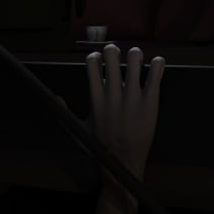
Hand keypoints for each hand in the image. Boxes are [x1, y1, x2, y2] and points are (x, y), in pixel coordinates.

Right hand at [58, 44, 164, 183]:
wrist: (123, 162)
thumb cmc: (101, 148)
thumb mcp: (78, 130)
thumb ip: (65, 113)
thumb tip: (56, 98)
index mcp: (96, 99)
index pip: (92, 65)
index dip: (95, 56)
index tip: (98, 58)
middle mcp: (113, 95)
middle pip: (112, 57)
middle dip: (113, 50)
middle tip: (116, 53)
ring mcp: (133, 98)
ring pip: (134, 61)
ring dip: (135, 54)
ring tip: (135, 57)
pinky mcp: (150, 102)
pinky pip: (155, 75)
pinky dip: (157, 64)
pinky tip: (156, 64)